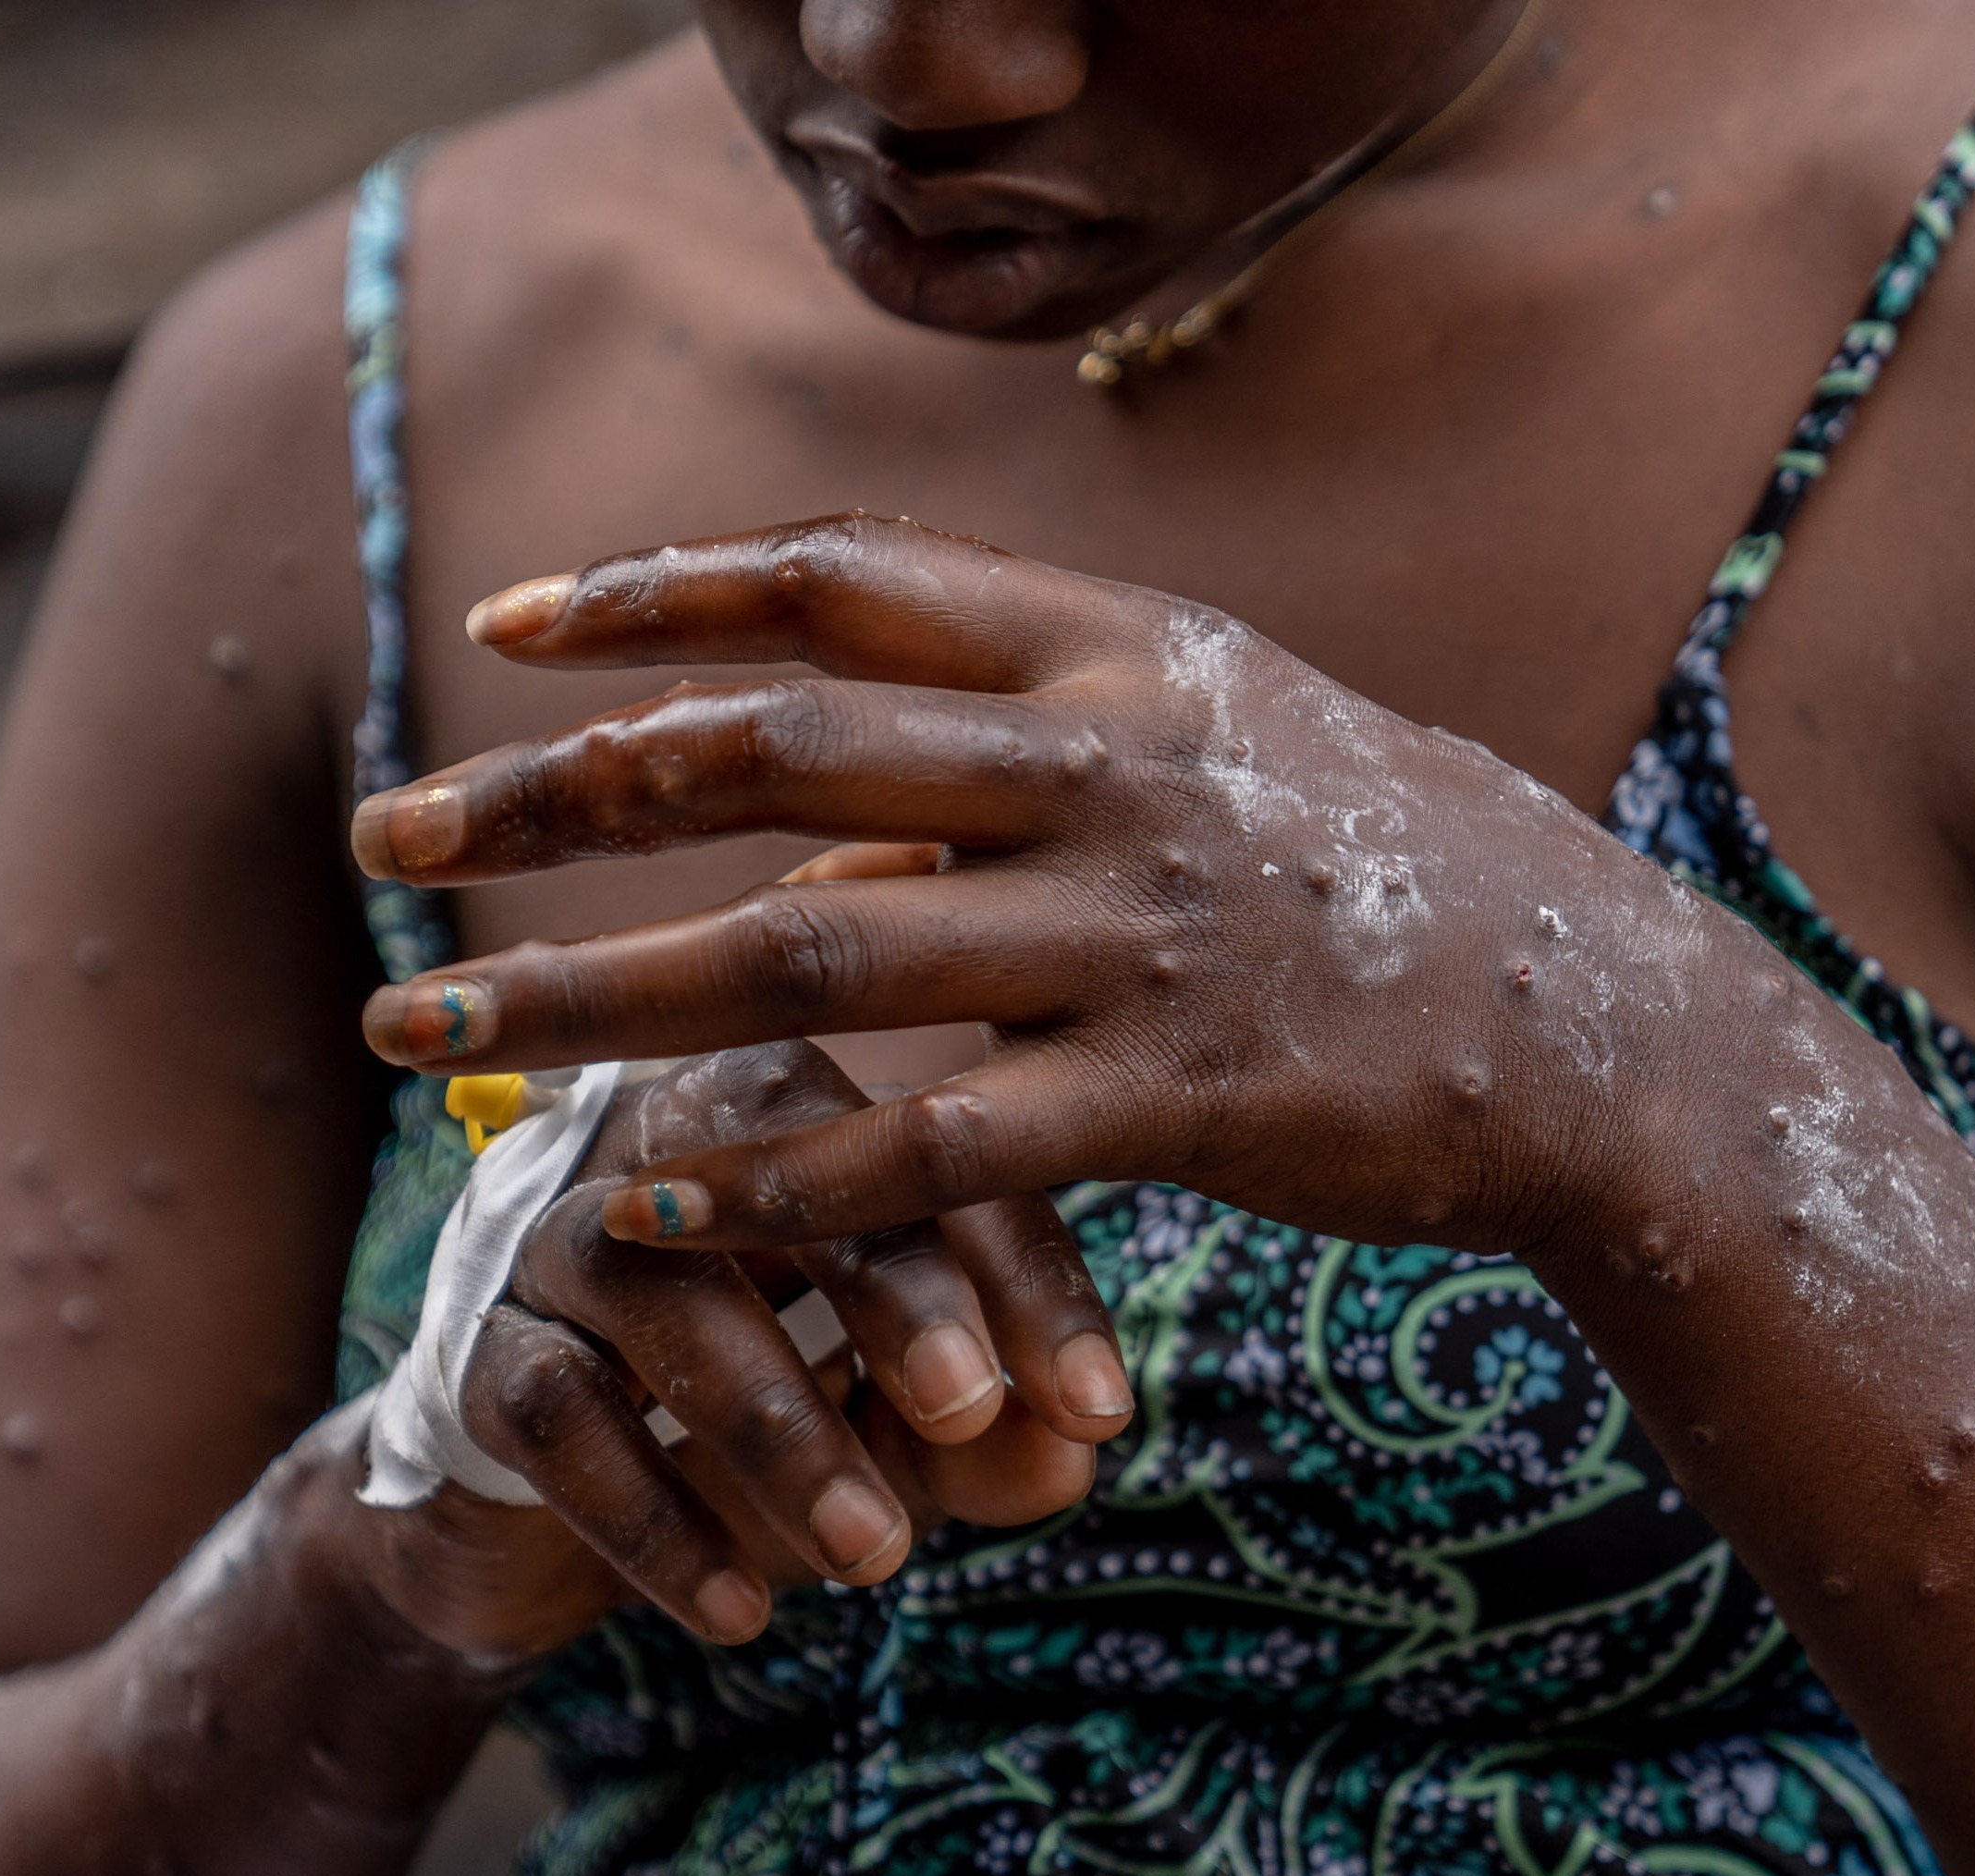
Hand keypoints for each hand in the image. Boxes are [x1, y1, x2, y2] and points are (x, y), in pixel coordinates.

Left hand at [348, 514, 1743, 1266]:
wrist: (1593, 1021)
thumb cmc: (1378, 876)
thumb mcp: (1211, 750)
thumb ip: (1006, 763)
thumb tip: (804, 818)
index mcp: (1116, 652)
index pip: (837, 582)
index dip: (652, 598)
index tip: (496, 634)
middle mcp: (1114, 764)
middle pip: (772, 753)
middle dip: (550, 798)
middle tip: (381, 841)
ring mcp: (1144, 931)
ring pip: (815, 951)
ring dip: (601, 996)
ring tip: (441, 1041)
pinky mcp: (1177, 1099)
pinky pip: (932, 1140)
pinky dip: (784, 1169)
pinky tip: (658, 1194)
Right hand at [353, 1033, 1129, 1663]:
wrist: (549, 1522)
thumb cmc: (766, 1432)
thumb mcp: (901, 1441)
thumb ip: (993, 1440)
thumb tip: (1067, 1452)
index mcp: (799, 1120)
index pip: (928, 1148)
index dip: (1023, 1277)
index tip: (1100, 1412)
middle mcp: (667, 1138)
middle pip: (780, 1149)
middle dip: (891, 1289)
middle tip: (969, 1416)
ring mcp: (552, 1233)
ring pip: (652, 1281)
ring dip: (776, 1425)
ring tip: (872, 1555)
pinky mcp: (471, 1347)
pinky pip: (552, 1410)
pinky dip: (652, 1518)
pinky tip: (740, 1612)